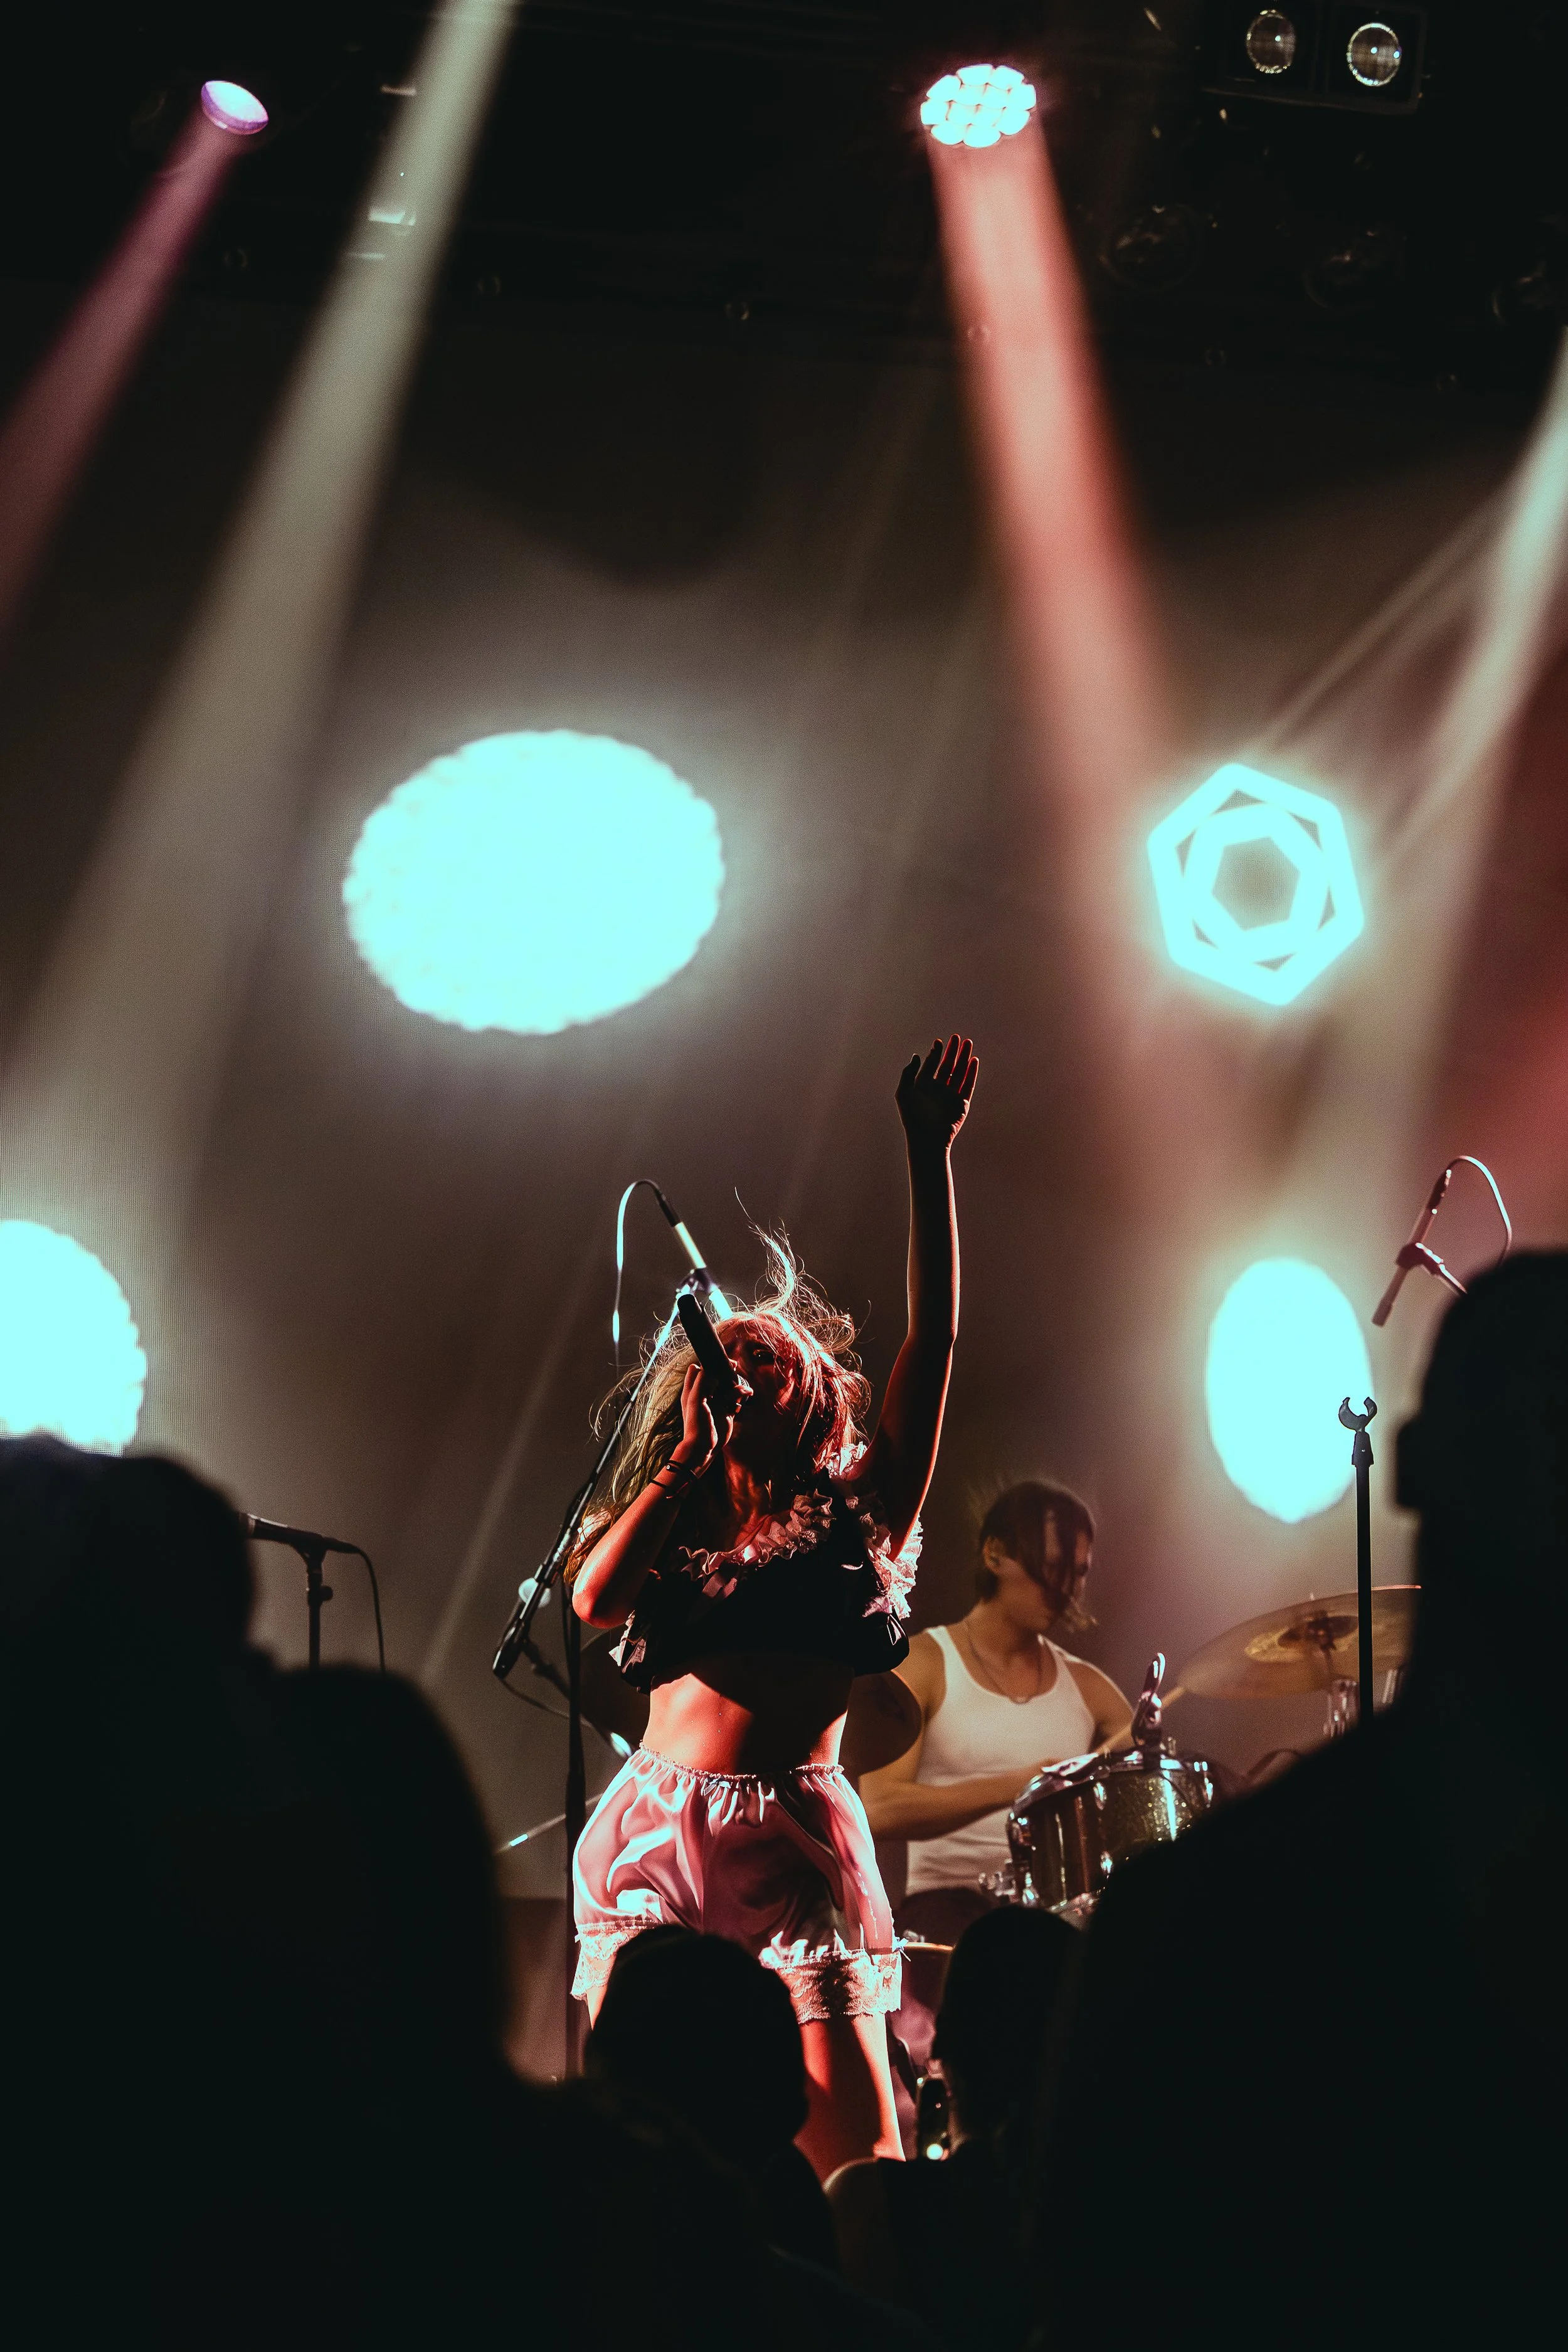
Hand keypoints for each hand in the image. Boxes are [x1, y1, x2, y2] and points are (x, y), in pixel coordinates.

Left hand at [670, 1362, 739, 1474]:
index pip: (697, 1370)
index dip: (707, 1364)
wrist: (704, 1447)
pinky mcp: (727, 1412)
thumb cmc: (696, 1423)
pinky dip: (742, 1396)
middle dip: (726, 1371)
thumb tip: (713, 1370)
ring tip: (744, 1390)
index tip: (717, 1363)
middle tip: (734, 1367)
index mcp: (693, 1390)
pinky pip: (736, 1399)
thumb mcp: (695, 1399)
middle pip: (716, 1376)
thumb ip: (702, 1381)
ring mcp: (717, 1403)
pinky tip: (747, 1395)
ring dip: (737, 1385)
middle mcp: (705, 1394)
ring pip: (728, 1387)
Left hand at [896, 1034, 977, 1151]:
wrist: (927, 1138)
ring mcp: (951, 1096)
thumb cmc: (912, 1117)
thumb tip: (916, 1056)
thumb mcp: (904, 1092)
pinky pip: (968, 1085)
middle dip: (952, 1051)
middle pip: (948, 1066)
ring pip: (960, 1073)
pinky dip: (971, 1073)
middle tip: (956, 1037)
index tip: (938, 1042)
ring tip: (968, 1043)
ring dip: (964, 1058)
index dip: (935, 1053)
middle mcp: (938, 1090)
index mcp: (924, 1087)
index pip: (932, 1065)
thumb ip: (909, 1073)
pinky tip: (973, 1060)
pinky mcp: (962, 1104)